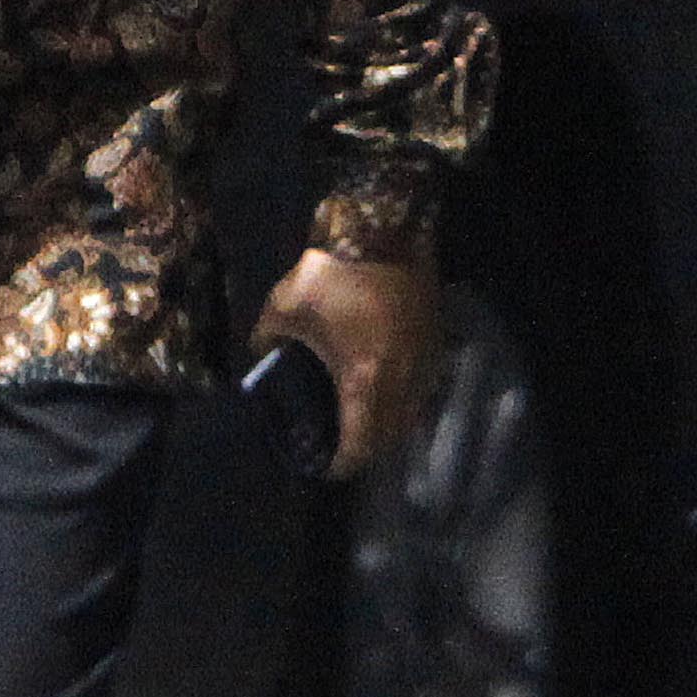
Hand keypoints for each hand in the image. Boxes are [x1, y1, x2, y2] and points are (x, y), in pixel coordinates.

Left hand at [249, 247, 440, 485]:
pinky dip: (406, 399)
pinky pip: (423, 386)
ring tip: (365, 423)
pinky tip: (388, 389)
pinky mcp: (436, 340)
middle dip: (367, 450)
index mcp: (364, 379)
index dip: (344, 464)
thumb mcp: (284, 306)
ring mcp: (424, 360)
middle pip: (390, 436)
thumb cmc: (333, 272)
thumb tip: (260, 355)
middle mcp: (402, 379)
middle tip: (343, 448)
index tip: (327, 468)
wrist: (386, 228)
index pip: (361, 442)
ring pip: (412, 412)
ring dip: (390, 426)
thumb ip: (267, 340)